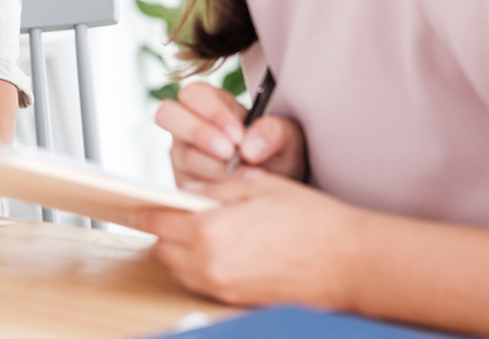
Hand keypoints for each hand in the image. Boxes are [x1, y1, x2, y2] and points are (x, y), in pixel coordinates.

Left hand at [134, 171, 361, 307]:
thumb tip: (186, 194)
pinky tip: (220, 249)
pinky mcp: (238, 301)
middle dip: (164, 231)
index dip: (144, 212)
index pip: (157, 222)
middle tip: (175, 214)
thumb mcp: (257, 187)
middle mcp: (210, 265)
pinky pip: (202, 283)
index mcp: (209, 231)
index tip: (137, 206)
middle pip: (164, 250)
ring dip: (180, 251)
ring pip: (180, 270)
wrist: (350, 262)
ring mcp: (223, 288)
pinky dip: (200, 267)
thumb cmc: (310, 219)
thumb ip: (214, 191)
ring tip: (200, 231)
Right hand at [155, 82, 306, 183]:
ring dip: (213, 167)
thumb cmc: (278, 154)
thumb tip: (250, 147)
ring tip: (246, 176)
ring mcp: (182, 154)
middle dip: (198, 133)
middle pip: (167, 114)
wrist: (278, 187)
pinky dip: (213, 190)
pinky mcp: (182, 183)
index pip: (194, 94)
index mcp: (211, 102)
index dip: (212, 112)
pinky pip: (186, 185)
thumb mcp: (288, 138)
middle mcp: (188, 124)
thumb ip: (275, 132)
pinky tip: (236, 192)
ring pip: (180, 154)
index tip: (237, 135)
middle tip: (229, 153)